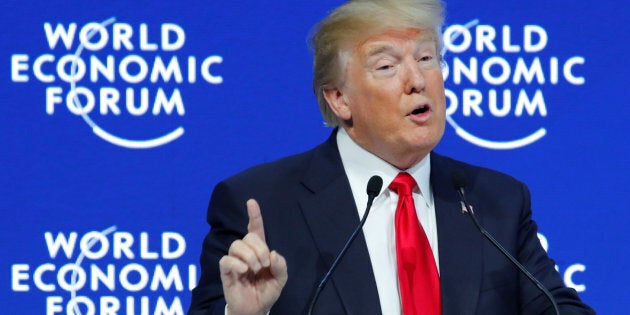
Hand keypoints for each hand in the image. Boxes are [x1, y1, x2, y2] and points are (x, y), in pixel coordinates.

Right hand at [219, 199, 287, 314]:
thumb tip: (273, 254)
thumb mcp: (280, 279)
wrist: (256, 309)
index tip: (251, 202)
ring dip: (250, 256)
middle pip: (248, 237)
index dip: (254, 215)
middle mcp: (245, 253)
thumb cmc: (266, 291)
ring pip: (236, 245)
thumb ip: (281, 265)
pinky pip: (227, 260)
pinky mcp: (226, 272)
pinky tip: (244, 270)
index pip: (255, 229)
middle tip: (265, 264)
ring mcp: (234, 261)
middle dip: (260, 248)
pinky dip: (237, 262)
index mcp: (259, 251)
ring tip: (255, 269)